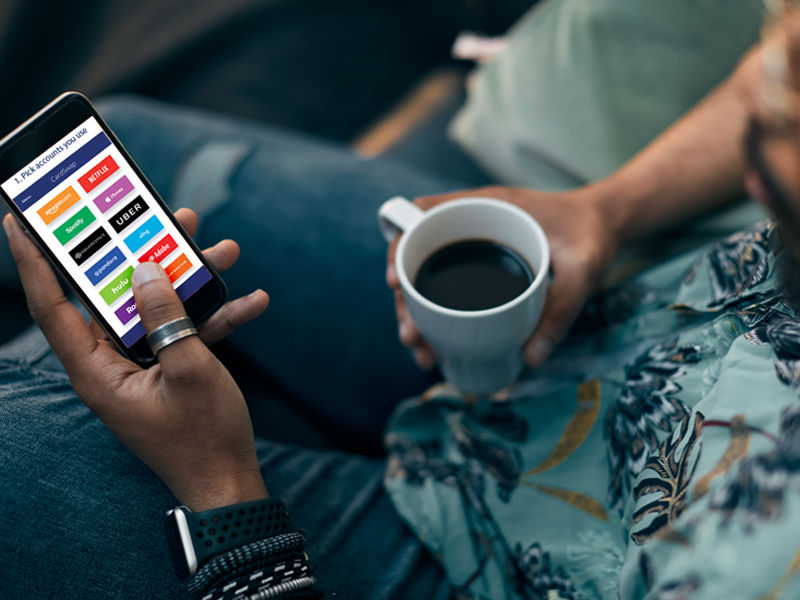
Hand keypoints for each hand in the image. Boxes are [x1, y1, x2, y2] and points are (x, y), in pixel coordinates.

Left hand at [3, 209, 269, 511]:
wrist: (229, 482)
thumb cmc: (205, 438)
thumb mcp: (190, 372)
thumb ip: (166, 318)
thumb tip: (146, 270)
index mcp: (97, 371)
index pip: (53, 306)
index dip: (35, 261)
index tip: (18, 220)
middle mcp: (112, 364)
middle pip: (116, 296)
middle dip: (140, 254)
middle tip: (158, 218)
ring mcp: (143, 366)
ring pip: (156, 308)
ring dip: (190, 281)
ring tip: (220, 250)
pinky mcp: (170, 369)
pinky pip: (185, 332)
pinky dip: (216, 317)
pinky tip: (252, 302)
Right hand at [386, 186, 618, 368]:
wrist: (605, 222)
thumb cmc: (591, 234)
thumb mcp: (584, 271)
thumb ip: (561, 310)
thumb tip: (530, 359)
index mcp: (486, 206)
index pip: (421, 215)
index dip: (400, 246)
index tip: (397, 283)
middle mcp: (471, 221)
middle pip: (416, 253)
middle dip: (405, 298)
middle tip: (412, 337)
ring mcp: (472, 242)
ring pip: (427, 273)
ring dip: (416, 310)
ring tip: (421, 351)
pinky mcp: (479, 260)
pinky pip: (445, 281)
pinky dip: (435, 310)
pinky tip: (438, 342)